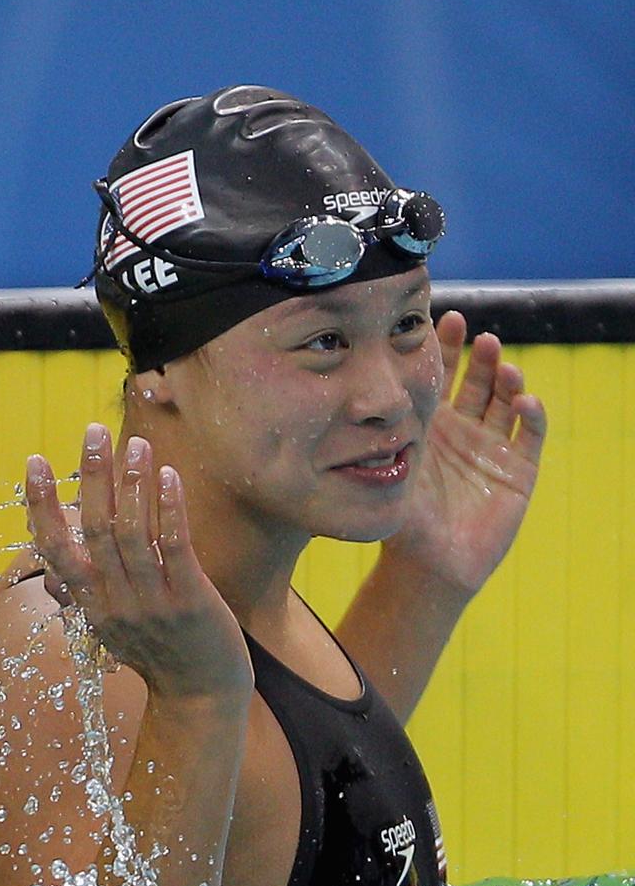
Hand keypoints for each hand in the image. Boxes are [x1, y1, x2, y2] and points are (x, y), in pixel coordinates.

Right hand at [25, 425, 253, 702]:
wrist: (201, 698)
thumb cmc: (159, 655)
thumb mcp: (112, 627)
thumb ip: (87, 592)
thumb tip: (55, 565)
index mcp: (91, 605)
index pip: (55, 549)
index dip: (42, 504)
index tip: (35, 462)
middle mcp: (115, 602)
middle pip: (94, 530)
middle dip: (92, 476)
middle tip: (92, 431)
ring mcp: (153, 603)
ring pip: (133, 534)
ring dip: (132, 484)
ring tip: (135, 445)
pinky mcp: (191, 601)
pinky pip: (175, 547)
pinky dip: (168, 509)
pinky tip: (168, 476)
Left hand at [386, 311, 546, 595]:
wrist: (429, 566)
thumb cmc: (403, 522)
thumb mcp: (388, 473)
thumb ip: (380, 440)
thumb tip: (352, 397)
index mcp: (432, 423)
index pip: (442, 376)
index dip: (446, 348)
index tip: (445, 320)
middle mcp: (465, 428)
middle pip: (479, 380)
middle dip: (482, 358)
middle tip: (481, 339)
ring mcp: (493, 447)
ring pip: (506, 401)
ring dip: (509, 381)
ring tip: (505, 368)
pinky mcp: (518, 470)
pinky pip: (530, 436)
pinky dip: (532, 416)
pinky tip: (526, 402)